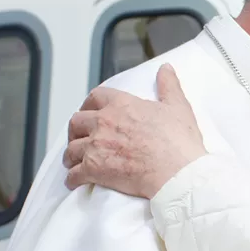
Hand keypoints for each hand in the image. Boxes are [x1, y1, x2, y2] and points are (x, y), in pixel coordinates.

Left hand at [64, 64, 206, 197]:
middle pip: (76, 122)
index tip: (90, 110)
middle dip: (75, 130)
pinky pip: (74, 174)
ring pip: (71, 149)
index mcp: (121, 105)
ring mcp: (96, 146)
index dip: (89, 104)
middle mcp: (103, 122)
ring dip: (71, 156)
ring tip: (74, 161)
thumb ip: (168, 86)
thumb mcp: (178, 107)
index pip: (95, 97)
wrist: (177, 172)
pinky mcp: (94, 169)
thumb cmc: (179, 142)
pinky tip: (75, 181)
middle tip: (79, 137)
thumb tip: (166, 69)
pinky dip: (72, 179)